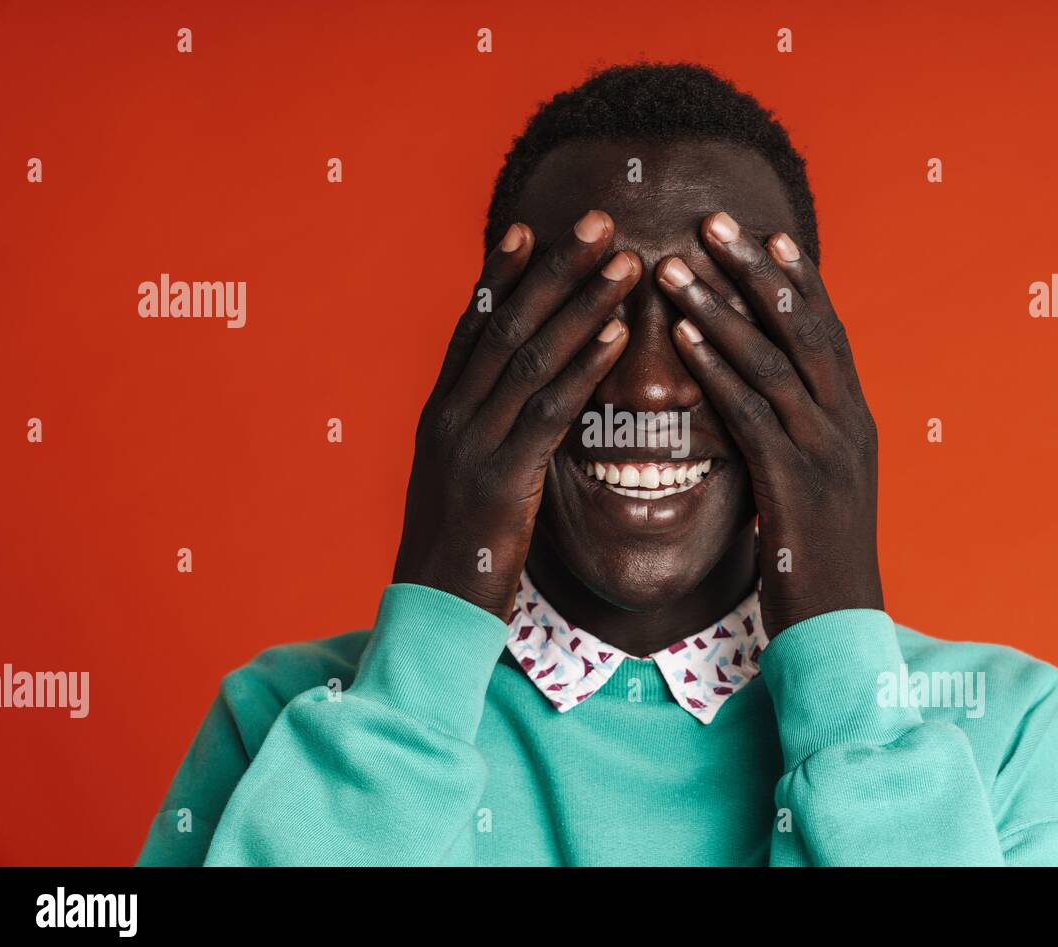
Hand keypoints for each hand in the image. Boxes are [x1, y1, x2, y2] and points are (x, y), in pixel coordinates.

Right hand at [393, 210, 637, 620]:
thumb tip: (519, 403)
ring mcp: (470, 445)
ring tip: (624, 262)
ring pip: (530, 356)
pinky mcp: (501, 480)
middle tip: (598, 220)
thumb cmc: (460, 550)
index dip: (502, 274)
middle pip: (506, 324)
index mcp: (440, 412)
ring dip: (582, 303)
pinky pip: (548, 411)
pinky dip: (585, 368)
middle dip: (555, 268)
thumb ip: (486, 434)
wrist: (433, 615)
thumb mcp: (463, 480)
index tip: (534, 228)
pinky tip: (618, 336)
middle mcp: (449, 416)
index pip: (473, 325)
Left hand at [657, 211, 882, 637]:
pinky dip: (719, 368)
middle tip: (713, 222)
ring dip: (723, 307)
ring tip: (676, 266)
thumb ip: (796, 441)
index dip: (796, 280)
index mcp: (855, 422)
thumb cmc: (818, 563)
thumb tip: (763, 407)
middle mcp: (848, 425)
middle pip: (804, 327)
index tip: (763, 234)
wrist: (841, 632)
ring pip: (774, 360)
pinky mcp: (795, 484)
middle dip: (757, 271)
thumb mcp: (816, 489)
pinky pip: (752, 412)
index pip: (827, 332)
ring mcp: (826, 452)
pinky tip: (685, 337)